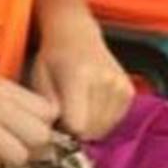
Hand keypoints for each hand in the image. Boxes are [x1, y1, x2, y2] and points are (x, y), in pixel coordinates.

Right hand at [0, 80, 57, 167]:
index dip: (44, 129)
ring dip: (7, 163)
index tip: (29, 138)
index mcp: (2, 87)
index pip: (49, 111)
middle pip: (40, 136)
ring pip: (19, 156)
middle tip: (10, 153)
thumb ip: (14, 110)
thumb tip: (49, 137)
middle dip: (30, 151)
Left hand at [28, 23, 133, 140]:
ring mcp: (120, 85)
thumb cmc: (53, 58)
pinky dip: (102, 121)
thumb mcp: (39, 78)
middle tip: (66, 114)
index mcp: (79, 76)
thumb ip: (47, 107)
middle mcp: (105, 80)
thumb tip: (59, 132)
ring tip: (79, 107)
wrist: (77, 35)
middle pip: (92, 130)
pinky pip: (115, 122)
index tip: (57, 122)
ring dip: (90, 127)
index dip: (64, 131)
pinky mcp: (128, 91)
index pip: (77, 125)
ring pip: (104, 129)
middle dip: (76, 131)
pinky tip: (91, 105)